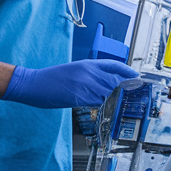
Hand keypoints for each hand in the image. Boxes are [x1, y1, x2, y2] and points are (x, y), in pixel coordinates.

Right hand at [3, 60, 138, 108]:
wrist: (33, 84)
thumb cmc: (53, 78)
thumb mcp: (75, 70)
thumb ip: (92, 75)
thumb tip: (108, 83)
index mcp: (88, 64)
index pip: (115, 65)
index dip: (128, 71)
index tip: (136, 76)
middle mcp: (89, 73)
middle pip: (116, 80)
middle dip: (125, 87)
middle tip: (132, 93)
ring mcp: (85, 85)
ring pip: (109, 92)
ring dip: (114, 98)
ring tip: (117, 101)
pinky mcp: (80, 97)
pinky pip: (98, 102)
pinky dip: (102, 104)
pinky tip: (101, 105)